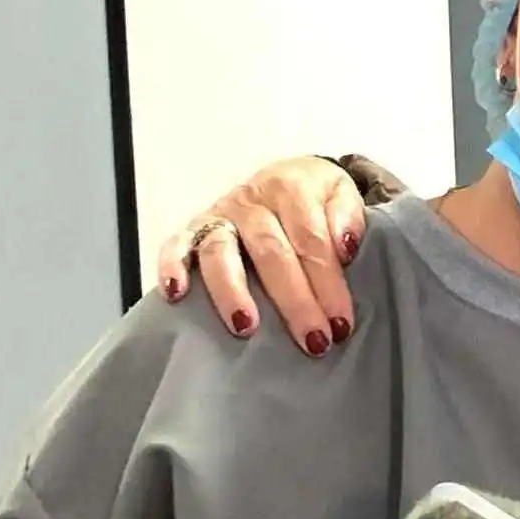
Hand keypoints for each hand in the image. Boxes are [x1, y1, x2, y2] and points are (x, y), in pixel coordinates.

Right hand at [154, 157, 365, 351]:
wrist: (284, 178)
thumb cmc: (316, 199)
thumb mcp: (341, 193)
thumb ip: (348, 217)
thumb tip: (345, 247)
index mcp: (292, 188)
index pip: (311, 241)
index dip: (328, 284)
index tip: (341, 323)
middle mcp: (252, 201)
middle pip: (272, 252)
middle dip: (294, 300)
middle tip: (313, 341)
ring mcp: (219, 216)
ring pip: (221, 251)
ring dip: (232, 292)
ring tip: (246, 328)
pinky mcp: (190, 230)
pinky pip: (174, 246)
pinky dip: (171, 267)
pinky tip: (177, 295)